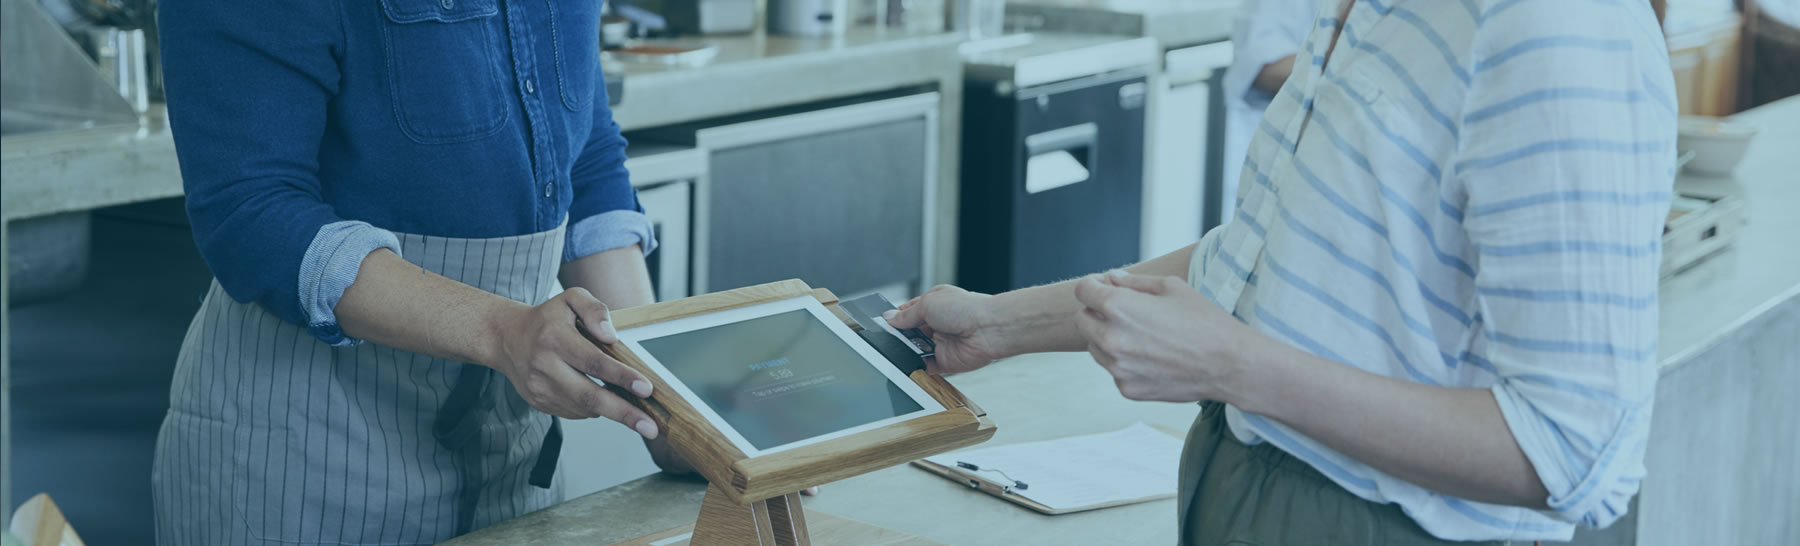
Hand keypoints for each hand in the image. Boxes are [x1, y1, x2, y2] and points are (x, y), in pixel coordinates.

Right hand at [492, 287, 659, 438]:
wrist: (507, 338)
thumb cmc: (547, 318)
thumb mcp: (571, 299)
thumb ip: (594, 309)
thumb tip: (611, 336)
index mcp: (554, 338)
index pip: (593, 362)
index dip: (622, 377)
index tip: (646, 388)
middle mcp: (544, 366)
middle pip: (589, 395)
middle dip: (623, 413)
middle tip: (649, 427)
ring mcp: (540, 388)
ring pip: (583, 408)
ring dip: (611, 411)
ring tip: (634, 414)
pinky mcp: (539, 402)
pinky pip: (575, 412)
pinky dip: (593, 409)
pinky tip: (603, 399)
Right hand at [883, 285, 1007, 374]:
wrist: (988, 329)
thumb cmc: (966, 309)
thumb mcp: (928, 303)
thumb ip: (906, 315)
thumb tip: (889, 318)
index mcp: (934, 303)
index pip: (908, 312)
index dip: (895, 318)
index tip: (882, 324)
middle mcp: (938, 323)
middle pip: (910, 332)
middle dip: (900, 336)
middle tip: (889, 338)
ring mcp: (941, 343)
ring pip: (916, 350)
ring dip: (907, 350)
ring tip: (900, 349)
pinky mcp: (946, 361)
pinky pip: (926, 367)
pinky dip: (916, 367)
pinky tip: (909, 363)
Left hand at [1072, 270, 1253, 402]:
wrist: (1229, 364)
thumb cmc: (1204, 320)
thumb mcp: (1172, 287)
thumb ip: (1134, 282)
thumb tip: (1111, 278)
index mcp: (1118, 307)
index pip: (1082, 290)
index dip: (1092, 285)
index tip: (1103, 286)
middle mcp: (1111, 338)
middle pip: (1082, 319)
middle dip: (1096, 311)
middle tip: (1123, 311)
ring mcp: (1117, 367)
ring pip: (1095, 347)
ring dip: (1107, 337)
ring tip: (1141, 334)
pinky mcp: (1127, 388)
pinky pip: (1114, 369)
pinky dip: (1124, 361)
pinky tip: (1151, 356)